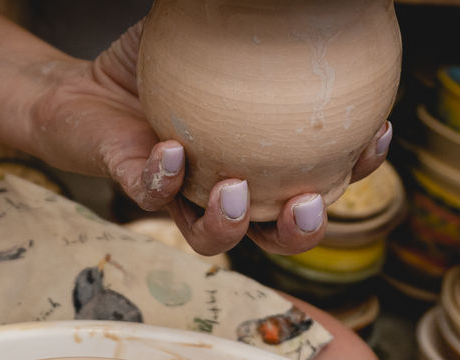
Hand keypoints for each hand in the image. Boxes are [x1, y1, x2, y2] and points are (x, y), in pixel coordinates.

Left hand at [29, 22, 391, 256]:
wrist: (84, 87)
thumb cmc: (159, 64)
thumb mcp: (215, 33)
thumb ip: (256, 23)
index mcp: (261, 161)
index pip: (322, 175)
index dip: (357, 167)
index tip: (375, 134)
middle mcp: (227, 189)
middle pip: (277, 232)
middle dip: (301, 232)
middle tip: (307, 206)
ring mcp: (181, 196)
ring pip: (214, 236)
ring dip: (231, 225)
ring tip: (236, 192)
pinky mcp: (136, 188)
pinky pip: (153, 195)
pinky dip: (164, 179)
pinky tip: (172, 151)